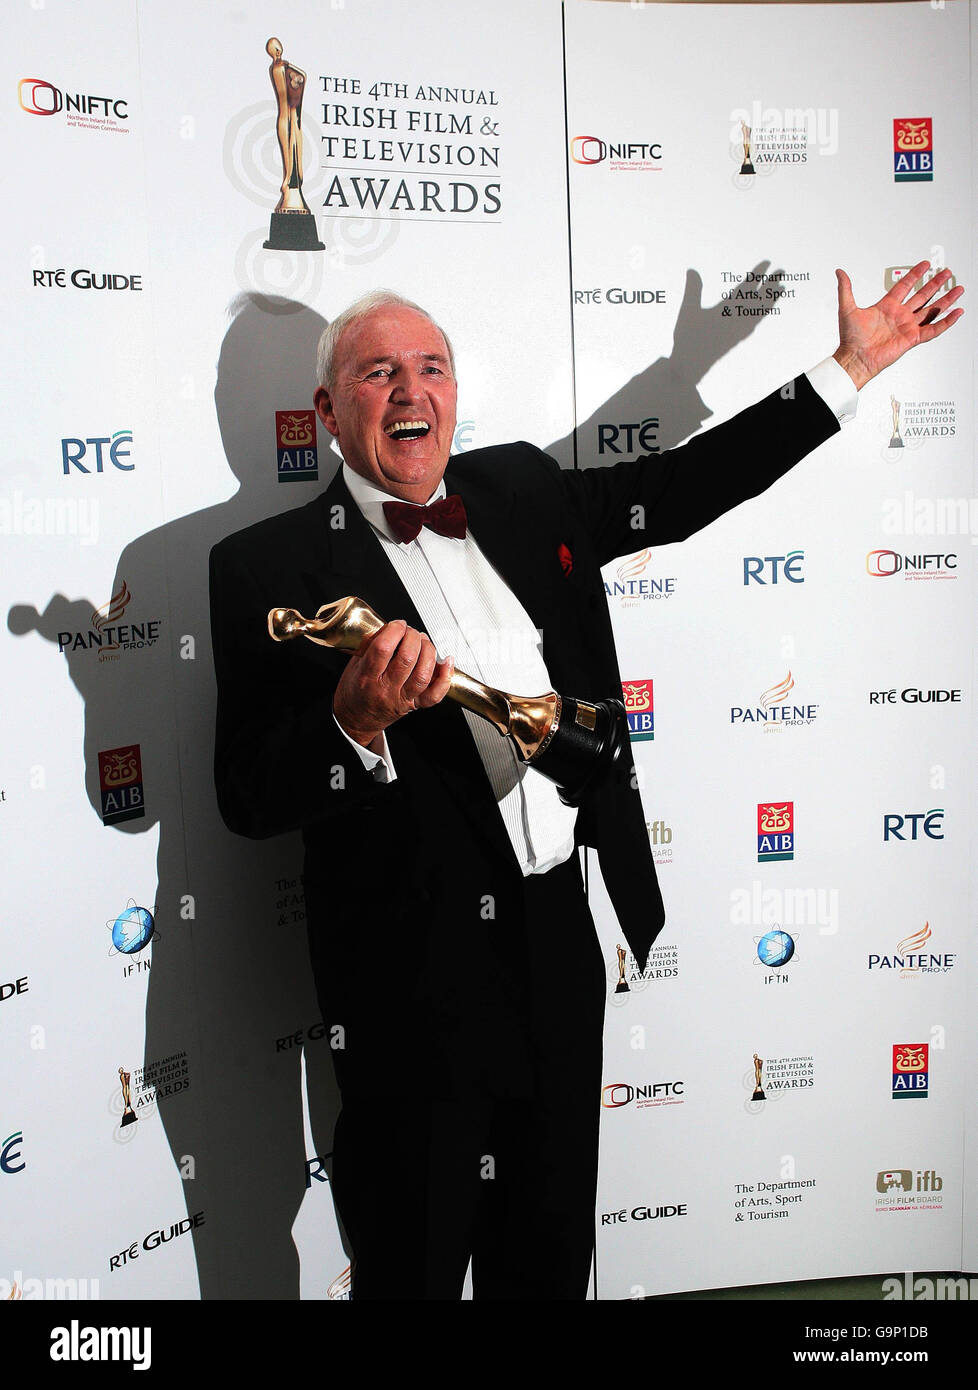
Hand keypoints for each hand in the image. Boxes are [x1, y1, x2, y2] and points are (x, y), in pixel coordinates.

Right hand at [333, 619, 452, 748]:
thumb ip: (369, 646)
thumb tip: (388, 627)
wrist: (356, 720)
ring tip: (424, 642)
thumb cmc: (355, 692)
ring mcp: (402, 698)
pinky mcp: (414, 705)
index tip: (398, 624)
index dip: (395, 630)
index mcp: (367, 677)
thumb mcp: (354, 665)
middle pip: (407, 658)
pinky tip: (446, 662)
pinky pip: (435, 694)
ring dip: (428, 651)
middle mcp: (386, 689)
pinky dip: (445, 677)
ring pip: (423, 674)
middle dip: (413, 637)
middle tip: (411, 632)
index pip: (383, 648)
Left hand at [833, 261, 963, 389]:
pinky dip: (946, 322)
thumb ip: (846, 289)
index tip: (925, 264)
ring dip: (945, 300)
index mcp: (887, 306)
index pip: (905, 285)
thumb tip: (840, 272)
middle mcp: (899, 315)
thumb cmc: (850, 338)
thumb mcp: (847, 308)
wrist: (855, 358)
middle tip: (946, 272)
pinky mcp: (912, 339)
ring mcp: (907, 327)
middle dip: (935, 283)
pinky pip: (933, 330)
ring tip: (957, 289)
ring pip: (931, 310)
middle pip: (922, 295)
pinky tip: (957, 313)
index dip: (915, 274)